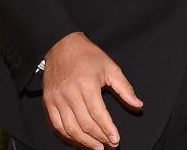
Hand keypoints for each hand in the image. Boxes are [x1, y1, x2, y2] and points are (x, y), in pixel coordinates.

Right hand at [43, 32, 142, 148]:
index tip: (116, 139)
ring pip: (70, 129)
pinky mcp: (48, 102)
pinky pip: (57, 125)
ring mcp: (57, 99)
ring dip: (84, 142)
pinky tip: (79, 140)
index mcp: (86, 84)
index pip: (98, 114)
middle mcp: (69, 93)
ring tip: (97, 147)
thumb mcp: (110, 67)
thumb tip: (138, 105)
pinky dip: (68, 136)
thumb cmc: (88, 56)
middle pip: (84, 124)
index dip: (108, 129)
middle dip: (99, 138)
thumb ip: (124, 88)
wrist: (61, 45)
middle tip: (109, 145)